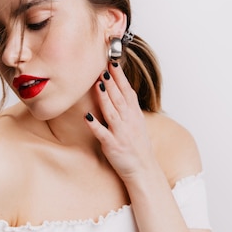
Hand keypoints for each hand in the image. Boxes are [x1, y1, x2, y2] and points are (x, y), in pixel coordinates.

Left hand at [85, 62, 154, 181]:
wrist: (144, 169)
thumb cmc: (138, 146)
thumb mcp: (137, 122)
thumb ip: (128, 106)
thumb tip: (119, 88)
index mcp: (134, 114)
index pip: (127, 91)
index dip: (120, 77)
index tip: (113, 62)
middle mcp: (128, 121)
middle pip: (119, 98)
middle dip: (112, 82)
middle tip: (104, 67)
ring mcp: (121, 133)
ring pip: (112, 112)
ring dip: (104, 98)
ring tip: (98, 84)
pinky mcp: (112, 145)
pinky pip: (103, 134)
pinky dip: (95, 126)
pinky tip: (87, 117)